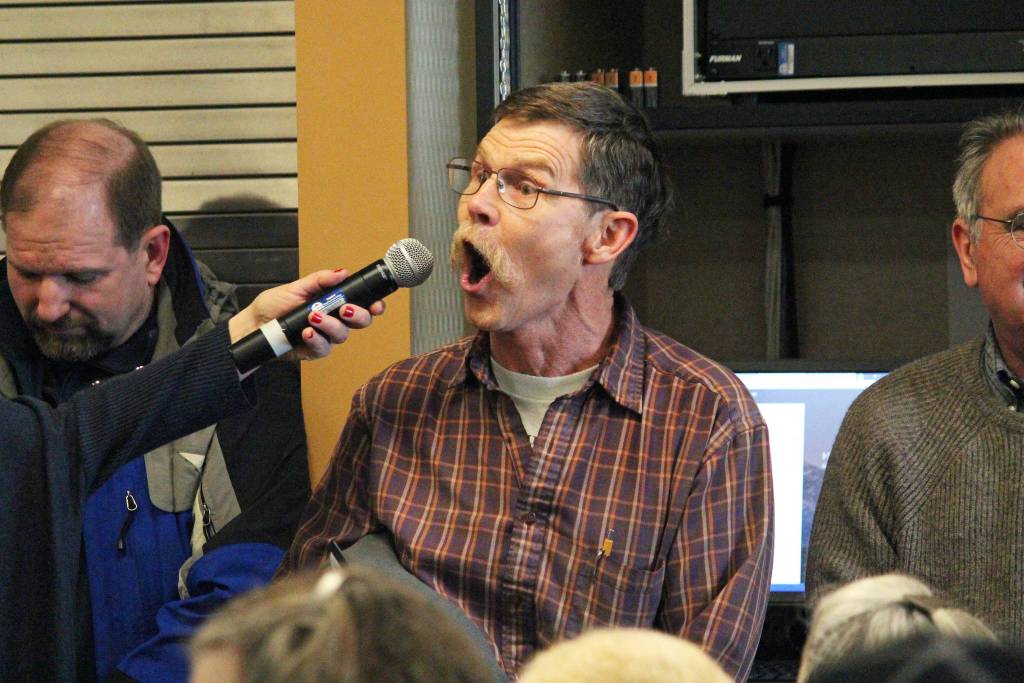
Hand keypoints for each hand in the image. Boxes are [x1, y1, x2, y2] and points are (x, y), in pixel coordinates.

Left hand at [228, 269, 385, 360]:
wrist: (255, 324)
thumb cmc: (275, 305)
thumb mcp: (296, 287)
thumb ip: (320, 280)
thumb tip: (342, 272)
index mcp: (334, 302)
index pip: (362, 304)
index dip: (374, 305)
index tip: (376, 305)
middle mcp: (334, 320)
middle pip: (360, 322)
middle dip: (357, 315)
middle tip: (344, 309)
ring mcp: (325, 336)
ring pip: (342, 336)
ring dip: (330, 326)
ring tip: (313, 318)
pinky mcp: (314, 351)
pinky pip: (324, 349)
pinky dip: (316, 340)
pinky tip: (306, 333)